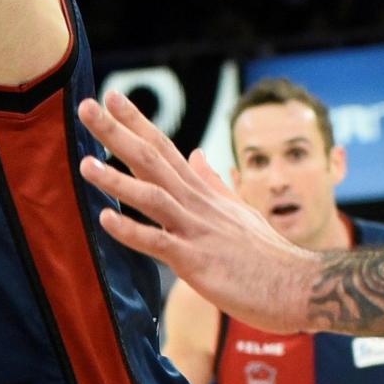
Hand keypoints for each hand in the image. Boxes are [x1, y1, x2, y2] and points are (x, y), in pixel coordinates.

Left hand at [76, 93, 316, 333]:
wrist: (299, 286)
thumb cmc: (265, 255)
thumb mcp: (237, 210)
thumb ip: (213, 183)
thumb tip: (196, 154)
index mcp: (202, 192)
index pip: (164, 147)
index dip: (137, 122)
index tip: (111, 97)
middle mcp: (196, 204)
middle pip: (151, 159)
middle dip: (117, 133)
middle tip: (86, 106)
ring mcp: (195, 230)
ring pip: (152, 196)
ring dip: (116, 180)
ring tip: (84, 164)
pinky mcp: (195, 261)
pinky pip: (158, 243)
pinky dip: (131, 231)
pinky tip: (104, 220)